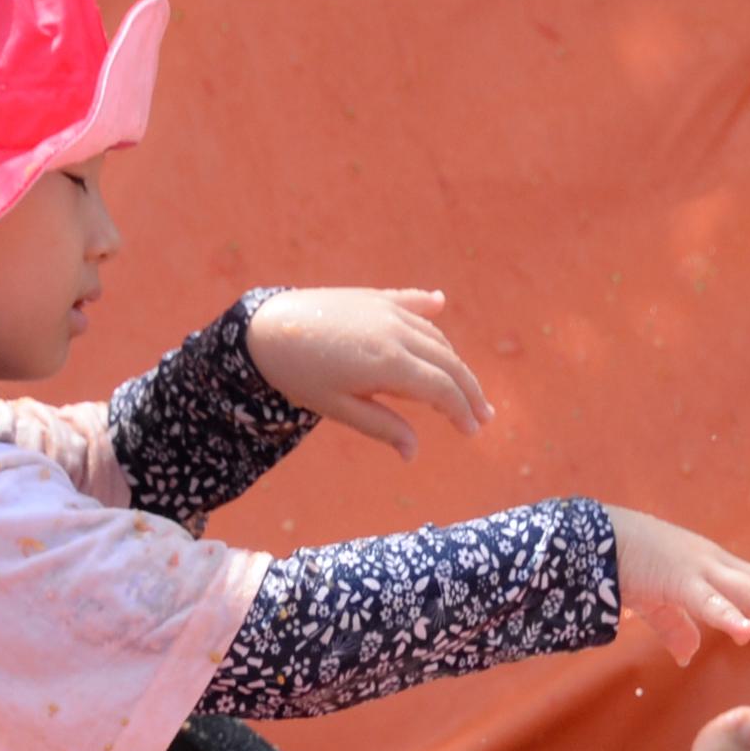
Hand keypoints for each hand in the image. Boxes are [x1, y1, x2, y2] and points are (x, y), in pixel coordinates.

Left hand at [245, 289, 490, 460]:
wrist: (265, 329)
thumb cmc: (299, 375)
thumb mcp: (339, 408)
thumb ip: (382, 426)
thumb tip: (414, 453)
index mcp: (389, 363)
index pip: (441, 389)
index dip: (461, 411)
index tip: (471, 431)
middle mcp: (396, 332)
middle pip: (448, 363)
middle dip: (469, 391)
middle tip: (483, 416)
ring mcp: (387, 311)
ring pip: (434, 338)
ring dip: (454, 361)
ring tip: (464, 384)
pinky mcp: (374, 297)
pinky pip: (411, 303)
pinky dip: (428, 308)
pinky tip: (440, 303)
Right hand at [609, 510, 749, 665]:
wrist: (596, 536)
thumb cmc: (628, 566)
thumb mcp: (658, 603)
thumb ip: (677, 628)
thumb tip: (688, 656)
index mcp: (717, 571)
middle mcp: (718, 566)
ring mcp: (701, 569)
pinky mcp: (677, 578)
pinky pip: (707, 601)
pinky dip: (728, 616)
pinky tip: (747, 633)